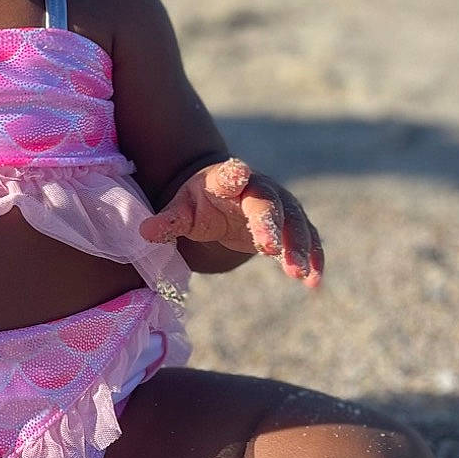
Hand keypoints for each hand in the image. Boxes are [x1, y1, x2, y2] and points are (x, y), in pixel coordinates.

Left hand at [140, 158, 323, 286]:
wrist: (225, 199)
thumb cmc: (200, 204)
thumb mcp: (182, 210)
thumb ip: (168, 221)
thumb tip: (144, 233)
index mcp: (226, 180)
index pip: (230, 175)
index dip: (233, 175)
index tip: (238, 174)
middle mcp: (258, 189)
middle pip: (268, 203)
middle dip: (270, 224)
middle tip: (269, 249)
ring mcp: (281, 206)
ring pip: (295, 223)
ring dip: (297, 247)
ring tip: (296, 274)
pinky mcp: (293, 226)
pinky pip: (310, 240)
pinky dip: (314, 259)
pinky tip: (314, 283)